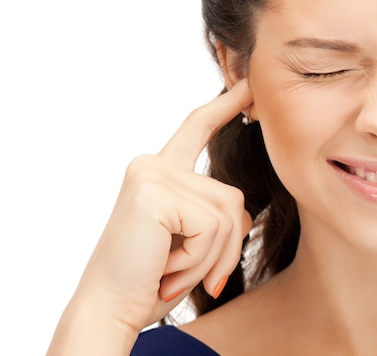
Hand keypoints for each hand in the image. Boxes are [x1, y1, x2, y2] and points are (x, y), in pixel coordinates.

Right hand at [50, 79, 253, 352]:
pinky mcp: (154, 193)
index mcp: (161, 172)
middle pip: (232, 197)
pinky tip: (168, 268)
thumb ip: (219, 217)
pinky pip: (212, 226)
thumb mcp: (194, 242)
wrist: (111, 309)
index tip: (248, 84)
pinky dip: (199, 258)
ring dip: (210, 257)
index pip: (197, 128)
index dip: (225, 105)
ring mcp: (152, 175)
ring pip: (228, 213)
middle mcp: (153, 165)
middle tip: (185, 273)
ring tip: (173, 271)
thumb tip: (245, 216)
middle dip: (225, 247)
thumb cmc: (150, 278)